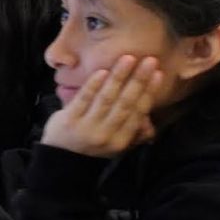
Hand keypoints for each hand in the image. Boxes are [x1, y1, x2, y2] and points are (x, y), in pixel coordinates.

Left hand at [41, 55, 161, 157]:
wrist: (60, 161)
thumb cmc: (92, 147)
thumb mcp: (116, 145)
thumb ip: (135, 133)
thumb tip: (150, 123)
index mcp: (120, 141)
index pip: (138, 113)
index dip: (149, 93)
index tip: (158, 74)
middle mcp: (106, 134)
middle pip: (125, 103)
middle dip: (138, 80)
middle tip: (150, 60)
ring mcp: (86, 127)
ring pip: (106, 98)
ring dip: (118, 77)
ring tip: (128, 58)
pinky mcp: (69, 119)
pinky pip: (83, 99)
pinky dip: (93, 85)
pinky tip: (103, 71)